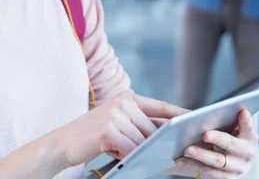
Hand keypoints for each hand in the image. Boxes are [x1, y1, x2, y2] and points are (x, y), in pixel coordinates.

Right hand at [58, 91, 187, 167]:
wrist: (62, 143)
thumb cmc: (93, 137)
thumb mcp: (117, 124)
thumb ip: (139, 125)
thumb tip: (168, 135)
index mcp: (127, 97)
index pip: (159, 106)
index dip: (179, 113)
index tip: (196, 118)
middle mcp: (122, 102)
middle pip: (153, 128)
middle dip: (159, 144)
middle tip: (171, 155)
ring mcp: (115, 115)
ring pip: (143, 141)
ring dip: (143, 154)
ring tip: (142, 160)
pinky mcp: (108, 131)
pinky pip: (131, 149)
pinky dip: (132, 158)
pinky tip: (127, 161)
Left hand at [173, 110, 258, 177]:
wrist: (224, 153)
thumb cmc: (224, 131)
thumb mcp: (226, 122)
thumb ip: (223, 114)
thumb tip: (209, 109)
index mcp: (249, 136)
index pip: (249, 127)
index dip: (246, 121)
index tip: (241, 112)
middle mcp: (246, 153)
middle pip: (231, 145)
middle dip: (218, 138)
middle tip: (205, 134)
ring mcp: (237, 167)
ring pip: (218, 161)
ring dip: (201, 155)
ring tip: (187, 149)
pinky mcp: (225, 177)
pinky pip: (207, 172)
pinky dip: (192, 165)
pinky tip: (180, 160)